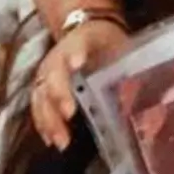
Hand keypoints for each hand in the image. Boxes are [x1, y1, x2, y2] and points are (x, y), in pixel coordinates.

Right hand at [31, 19, 128, 148]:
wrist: (90, 33)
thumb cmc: (107, 43)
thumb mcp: (121, 46)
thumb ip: (129, 68)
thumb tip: (135, 97)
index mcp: (82, 40)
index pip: (77, 44)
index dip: (75, 52)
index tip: (77, 63)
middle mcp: (59, 55)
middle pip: (53, 72)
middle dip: (59, 93)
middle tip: (69, 113)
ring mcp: (47, 71)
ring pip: (41, 92)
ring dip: (49, 116)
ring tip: (61, 140)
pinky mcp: (43, 87)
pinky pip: (38, 105)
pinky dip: (42, 123)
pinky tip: (50, 140)